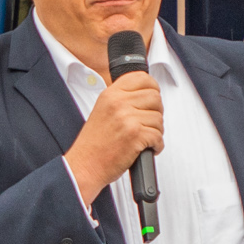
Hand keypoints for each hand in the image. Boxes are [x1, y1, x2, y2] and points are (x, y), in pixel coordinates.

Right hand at [62, 69, 163, 204]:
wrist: (84, 165)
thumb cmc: (94, 143)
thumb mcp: (103, 110)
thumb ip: (122, 99)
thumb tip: (148, 95)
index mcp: (110, 94)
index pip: (142, 78)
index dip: (152, 88)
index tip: (151, 99)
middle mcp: (118, 103)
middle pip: (155, 97)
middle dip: (156, 112)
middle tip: (146, 123)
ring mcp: (127, 118)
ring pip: (159, 118)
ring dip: (155, 131)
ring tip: (142, 138)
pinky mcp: (135, 135)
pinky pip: (159, 136)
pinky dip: (156, 145)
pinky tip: (144, 148)